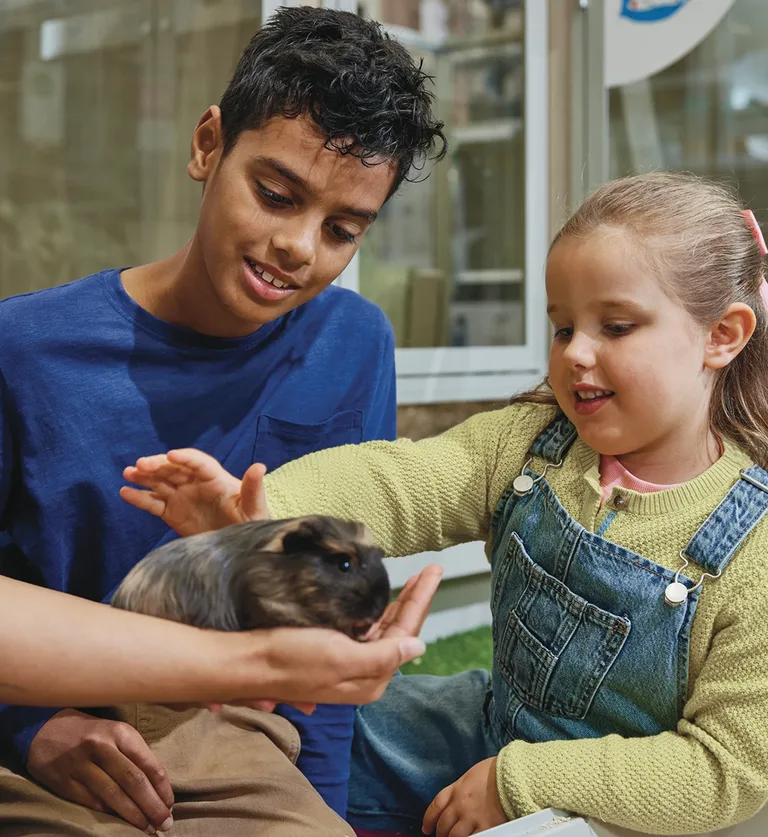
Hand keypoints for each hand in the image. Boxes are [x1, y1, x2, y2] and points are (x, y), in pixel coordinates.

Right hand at [26, 709, 173, 833]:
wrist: (45, 730)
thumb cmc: (91, 733)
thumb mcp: (117, 733)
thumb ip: (135, 755)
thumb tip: (158, 788)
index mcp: (120, 732)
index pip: (148, 764)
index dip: (162, 788)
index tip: (170, 805)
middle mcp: (102, 746)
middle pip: (133, 781)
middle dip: (152, 805)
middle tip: (165, 823)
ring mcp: (81, 765)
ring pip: (113, 795)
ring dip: (133, 815)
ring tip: (147, 828)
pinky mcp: (64, 781)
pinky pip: (92, 802)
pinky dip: (109, 814)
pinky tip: (121, 823)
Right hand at [120, 448, 266, 535]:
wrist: (239, 548)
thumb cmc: (250, 524)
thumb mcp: (254, 508)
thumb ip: (253, 488)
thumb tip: (259, 467)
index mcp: (216, 478)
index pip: (198, 463)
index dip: (184, 458)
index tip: (171, 455)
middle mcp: (196, 484)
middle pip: (174, 469)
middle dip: (157, 464)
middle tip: (139, 465)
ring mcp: (182, 498)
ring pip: (160, 482)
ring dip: (144, 476)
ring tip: (128, 473)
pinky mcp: (172, 513)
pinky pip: (154, 503)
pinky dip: (140, 498)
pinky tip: (125, 493)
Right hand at [224, 565, 442, 708]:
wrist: (248, 662)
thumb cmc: (292, 658)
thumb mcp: (340, 658)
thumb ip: (382, 655)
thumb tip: (419, 647)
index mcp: (371, 677)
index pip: (406, 633)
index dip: (420, 601)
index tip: (433, 572)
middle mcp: (363, 671)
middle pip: (398, 629)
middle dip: (414, 599)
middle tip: (430, 570)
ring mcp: (348, 660)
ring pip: (383, 627)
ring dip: (398, 602)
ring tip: (414, 579)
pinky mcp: (332, 649)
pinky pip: (364, 627)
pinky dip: (376, 608)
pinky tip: (382, 595)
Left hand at [422, 757, 506, 836]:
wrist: (512, 775)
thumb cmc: (494, 772)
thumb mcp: (470, 776)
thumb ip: (460, 790)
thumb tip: (454, 802)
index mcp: (456, 789)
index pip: (436, 806)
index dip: (429, 819)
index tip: (426, 828)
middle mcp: (461, 804)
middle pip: (443, 824)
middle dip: (441, 833)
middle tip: (442, 836)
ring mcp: (472, 817)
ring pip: (454, 836)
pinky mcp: (486, 827)